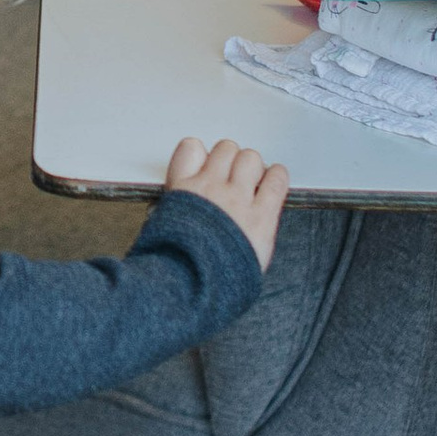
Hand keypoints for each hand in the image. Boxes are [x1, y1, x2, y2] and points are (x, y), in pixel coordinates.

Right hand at [163, 135, 288, 270]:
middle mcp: (209, 188)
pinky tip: (274, 181)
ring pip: (250, 158)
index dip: (201, 154)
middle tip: (235, 175)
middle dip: (232, 160)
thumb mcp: (159, 228)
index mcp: (182, 190)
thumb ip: (172, 210)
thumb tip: (171, 209)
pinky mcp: (261, 217)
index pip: (191, 148)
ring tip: (255, 180)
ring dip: (253, 167)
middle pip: (226, 149)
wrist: (188, 287)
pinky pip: (275, 181)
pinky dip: (277, 177)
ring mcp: (236, 200)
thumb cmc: (175, 266)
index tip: (207, 164)